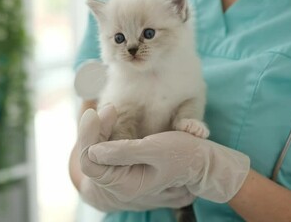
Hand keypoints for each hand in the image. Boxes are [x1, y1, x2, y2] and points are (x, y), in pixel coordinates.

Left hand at [77, 106, 194, 210]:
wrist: (202, 160)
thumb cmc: (183, 154)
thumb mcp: (154, 150)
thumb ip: (123, 152)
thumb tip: (93, 151)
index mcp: (126, 184)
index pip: (91, 164)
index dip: (89, 137)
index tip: (96, 112)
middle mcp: (121, 182)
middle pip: (92, 156)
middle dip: (94, 129)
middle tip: (107, 107)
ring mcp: (123, 172)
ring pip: (98, 149)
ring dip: (100, 128)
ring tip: (110, 108)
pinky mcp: (127, 161)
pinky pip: (108, 146)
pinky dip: (107, 130)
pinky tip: (113, 114)